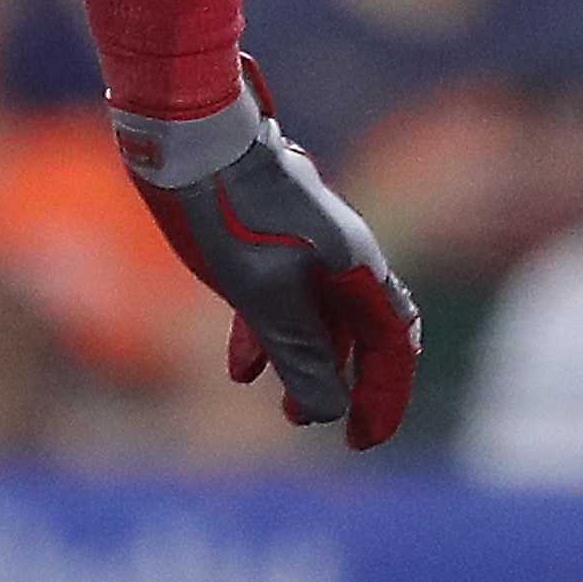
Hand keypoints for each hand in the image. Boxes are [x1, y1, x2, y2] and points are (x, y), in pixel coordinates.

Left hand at [117, 70, 423, 450]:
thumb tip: (328, 410)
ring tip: (286, 413)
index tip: (362, 441)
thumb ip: (300, 352)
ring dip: (308, 367)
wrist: (189, 140)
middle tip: (322, 428)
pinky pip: (282, 300)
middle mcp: (343, 257)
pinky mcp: (269, 241)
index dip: (384, 396)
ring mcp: (307, 247)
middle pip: (364, 335)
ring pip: (321, 320)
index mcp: (357, 267)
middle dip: (348, 385)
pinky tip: (242, 372)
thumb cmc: (230, 215)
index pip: (393, 345)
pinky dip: (268, 338)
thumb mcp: (264, 296)